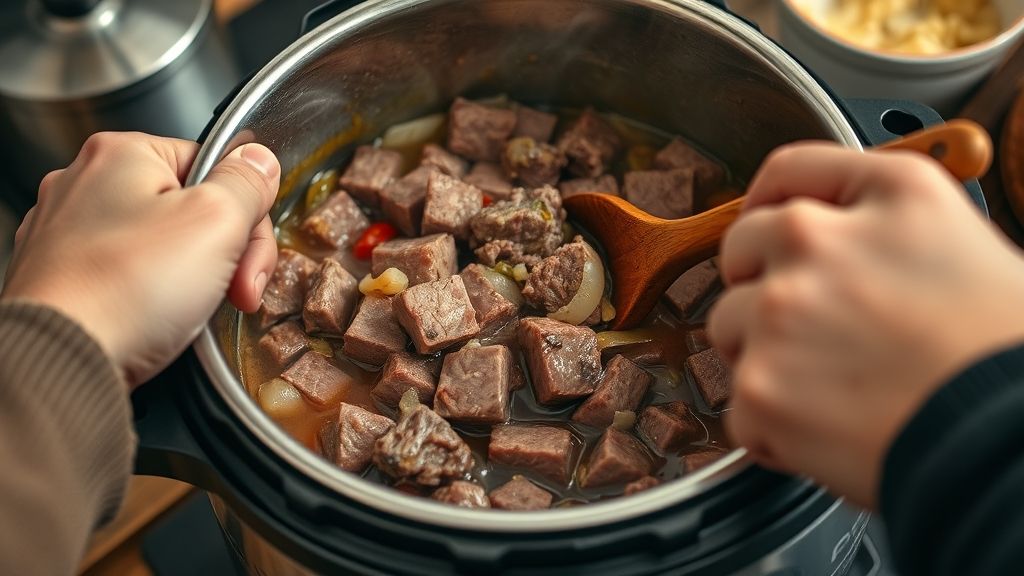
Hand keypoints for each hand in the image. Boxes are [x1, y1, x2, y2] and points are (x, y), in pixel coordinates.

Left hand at [2, 132, 279, 387]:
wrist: (61, 360)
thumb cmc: (127, 289)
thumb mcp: (217, 220)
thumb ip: (246, 183)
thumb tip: (258, 160)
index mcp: (123, 154)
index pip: (215, 167)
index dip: (246, 215)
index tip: (250, 258)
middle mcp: (85, 184)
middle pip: (190, 207)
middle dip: (224, 255)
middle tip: (236, 294)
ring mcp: (67, 233)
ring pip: (160, 245)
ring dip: (192, 279)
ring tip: (193, 312)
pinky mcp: (61, 279)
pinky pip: (128, 278)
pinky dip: (150, 298)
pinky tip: (155, 320)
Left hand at [708, 143, 1023, 508]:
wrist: (1011, 441)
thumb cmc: (1004, 355)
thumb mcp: (963, 243)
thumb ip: (884, 225)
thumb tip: (836, 237)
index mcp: (889, 193)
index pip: (789, 169)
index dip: (771, 201)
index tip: (768, 221)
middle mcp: (820, 240)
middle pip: (742, 245)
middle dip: (761, 282)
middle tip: (808, 324)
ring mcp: (780, 311)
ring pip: (729, 323)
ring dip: (762, 354)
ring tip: (831, 386)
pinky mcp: (760, 384)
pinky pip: (739, 403)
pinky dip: (770, 426)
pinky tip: (826, 428)